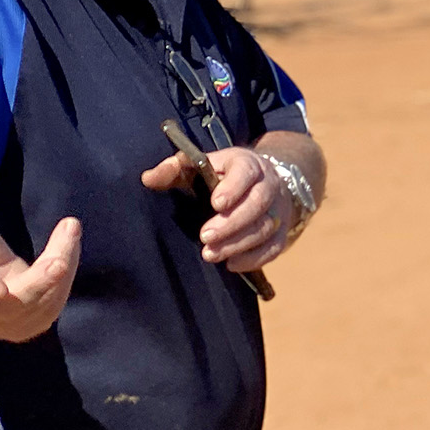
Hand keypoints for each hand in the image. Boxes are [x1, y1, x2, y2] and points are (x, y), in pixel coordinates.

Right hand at [0, 189, 79, 343]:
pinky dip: (68, 265)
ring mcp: (13, 322)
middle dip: (39, 282)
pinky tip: (69, 238)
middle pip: (17, 302)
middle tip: (59, 261)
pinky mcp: (37, 320)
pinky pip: (58, 296)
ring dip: (62, 262)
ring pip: (46, 298)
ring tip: (69, 228)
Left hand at [142, 147, 293, 272]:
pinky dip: (256, 258)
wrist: (262, 183)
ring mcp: (278, 209)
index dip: (233, 188)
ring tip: (211, 255)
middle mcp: (268, 185)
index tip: (215, 203)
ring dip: (239, 243)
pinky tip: (232, 264)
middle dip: (233, 222)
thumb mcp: (199, 166)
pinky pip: (275, 247)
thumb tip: (148, 179)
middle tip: (206, 237)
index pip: (245, 172)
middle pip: (258, 202)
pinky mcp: (281, 232)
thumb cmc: (220, 176)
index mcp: (247, 164)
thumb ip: (173, 169)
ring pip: (266, 227)